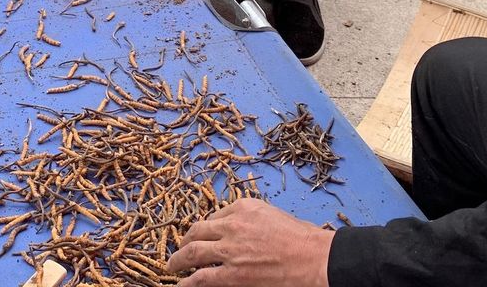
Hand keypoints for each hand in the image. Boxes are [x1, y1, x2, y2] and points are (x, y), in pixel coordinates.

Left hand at [166, 198, 333, 286]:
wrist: (315, 259)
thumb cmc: (303, 240)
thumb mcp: (273, 215)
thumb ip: (251, 220)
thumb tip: (236, 232)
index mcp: (243, 207)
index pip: (215, 216)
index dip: (207, 229)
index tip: (203, 236)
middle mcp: (232, 225)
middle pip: (198, 231)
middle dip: (185, 241)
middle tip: (179, 249)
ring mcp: (230, 250)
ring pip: (193, 253)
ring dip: (179, 260)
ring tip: (172, 267)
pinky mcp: (232, 275)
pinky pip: (201, 278)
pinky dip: (187, 282)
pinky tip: (181, 285)